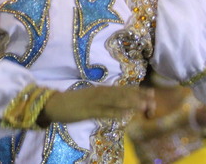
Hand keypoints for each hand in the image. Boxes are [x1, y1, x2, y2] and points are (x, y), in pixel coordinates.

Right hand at [38, 85, 155, 125]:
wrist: (53, 103)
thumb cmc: (71, 101)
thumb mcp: (89, 98)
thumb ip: (103, 100)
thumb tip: (118, 104)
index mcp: (99, 90)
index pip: (121, 89)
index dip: (136, 91)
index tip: (151, 93)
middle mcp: (98, 93)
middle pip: (121, 94)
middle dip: (137, 96)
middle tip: (153, 98)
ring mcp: (93, 102)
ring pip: (114, 101)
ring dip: (129, 102)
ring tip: (144, 105)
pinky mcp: (87, 111)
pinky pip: (103, 112)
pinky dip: (114, 113)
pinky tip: (124, 115)